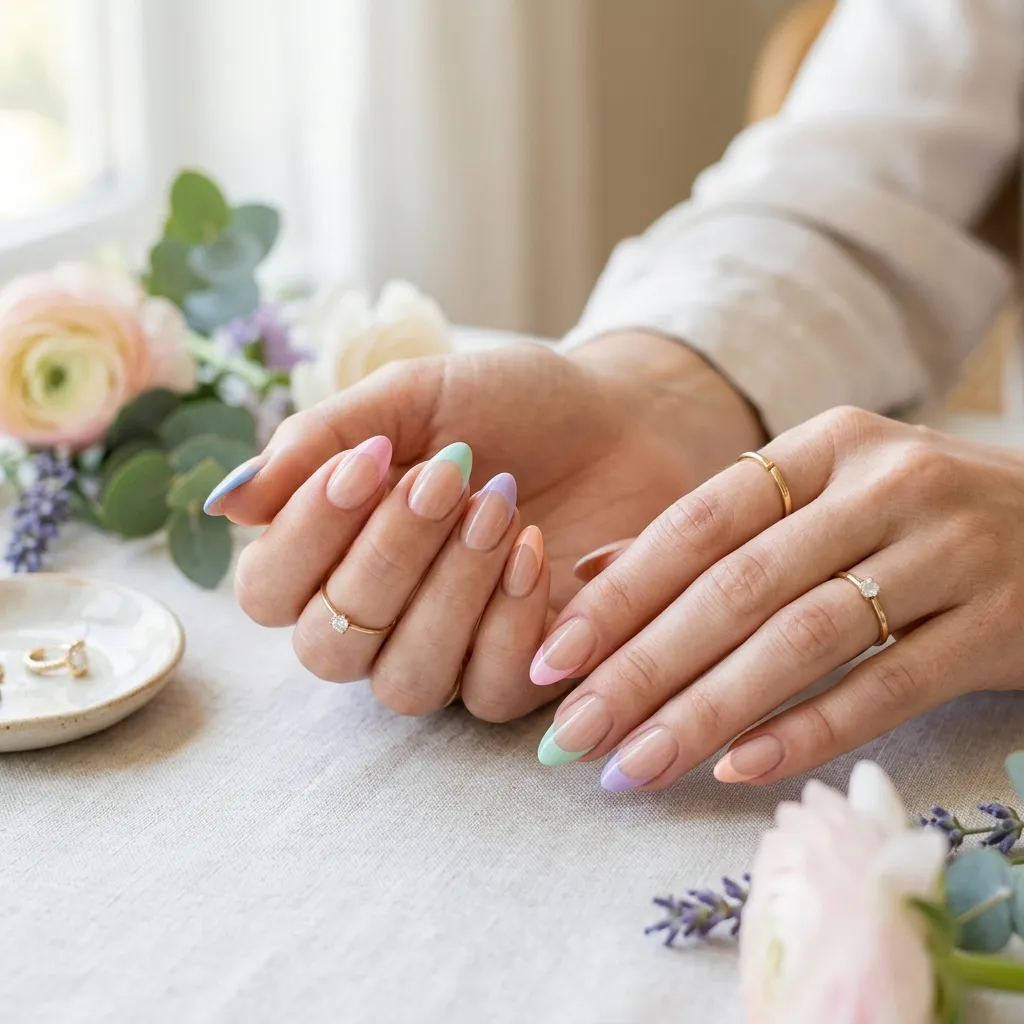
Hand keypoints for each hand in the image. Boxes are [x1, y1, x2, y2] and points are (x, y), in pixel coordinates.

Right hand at [210, 333, 763, 720]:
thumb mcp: (413, 398)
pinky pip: (486, 693)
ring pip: (405, 681)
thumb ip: (321, 442)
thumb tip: (228, 503)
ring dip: (447, 594)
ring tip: (496, 507)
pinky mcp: (518, 673)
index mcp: (332, 553)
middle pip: (329, 648)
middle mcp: (376, 619)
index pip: (268, 590)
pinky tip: (533, 551)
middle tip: (448, 476)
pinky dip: (507, 624)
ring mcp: (445, 654)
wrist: (618, 418)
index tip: (369, 464)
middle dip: (386, 558)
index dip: (307, 537)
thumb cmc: (508, 406)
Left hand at [532, 407, 1023, 787]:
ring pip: (804, 638)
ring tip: (636, 764)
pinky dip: (809, 729)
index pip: (698, 521)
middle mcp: (886, 483)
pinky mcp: (1002, 621)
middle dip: (644, 666)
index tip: (552, 659)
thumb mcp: (823, 500)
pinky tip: (739, 767)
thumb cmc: (917, 521)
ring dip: (708, 709)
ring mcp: (950, 549)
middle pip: (739, 585)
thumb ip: (714, 537)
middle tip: (573, 733)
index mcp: (826, 445)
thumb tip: (587, 584)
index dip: (619, 594)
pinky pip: (889, 685)